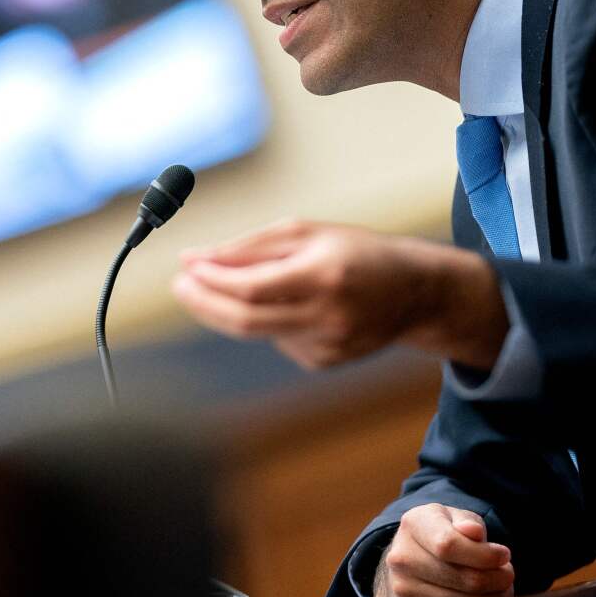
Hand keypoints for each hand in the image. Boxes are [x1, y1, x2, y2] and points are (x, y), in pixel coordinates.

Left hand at [170, 220, 507, 369]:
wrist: (415, 292)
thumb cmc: (356, 252)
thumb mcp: (306, 233)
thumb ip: (250, 248)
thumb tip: (195, 259)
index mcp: (322, 277)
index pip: (251, 288)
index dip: (211, 281)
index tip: (185, 268)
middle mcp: (326, 317)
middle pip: (244, 320)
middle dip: (203, 303)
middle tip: (181, 285)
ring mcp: (327, 346)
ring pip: (257, 331)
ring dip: (233, 308)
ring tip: (237, 282)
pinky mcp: (324, 362)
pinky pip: (277, 339)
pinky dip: (268, 319)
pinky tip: (294, 304)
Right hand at [373, 505, 514, 596]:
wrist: (410, 564)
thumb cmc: (442, 536)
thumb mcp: (455, 519)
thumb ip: (468, 522)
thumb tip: (474, 531)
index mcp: (413, 525)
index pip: (449, 545)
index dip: (485, 554)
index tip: (504, 555)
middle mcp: (402, 558)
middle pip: (466, 579)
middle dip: (498, 578)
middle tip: (507, 573)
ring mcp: (404, 590)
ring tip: (497, 587)